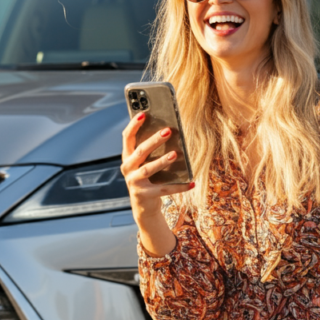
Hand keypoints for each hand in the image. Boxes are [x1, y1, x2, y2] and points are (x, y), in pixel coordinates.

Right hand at [120, 113, 193, 255]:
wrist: (143, 206)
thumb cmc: (148, 178)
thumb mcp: (146, 162)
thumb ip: (151, 149)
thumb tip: (169, 131)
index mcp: (127, 157)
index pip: (127, 137)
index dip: (134, 125)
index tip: (143, 113)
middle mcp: (128, 168)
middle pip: (140, 151)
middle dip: (154, 140)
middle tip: (168, 131)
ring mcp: (134, 182)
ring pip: (148, 169)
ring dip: (162, 161)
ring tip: (175, 154)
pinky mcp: (145, 195)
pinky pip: (164, 189)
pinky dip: (179, 186)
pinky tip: (191, 183)